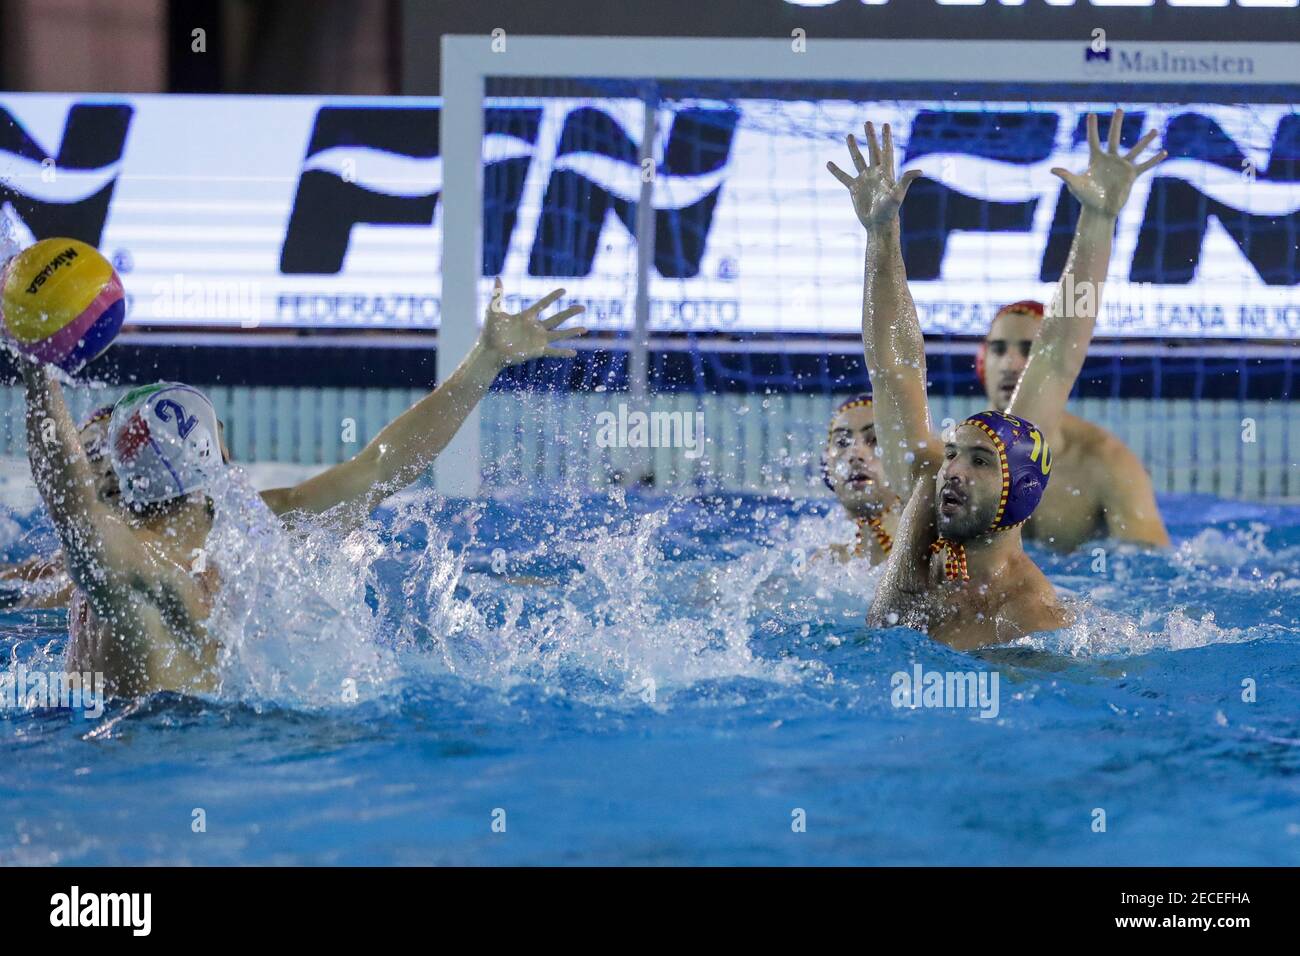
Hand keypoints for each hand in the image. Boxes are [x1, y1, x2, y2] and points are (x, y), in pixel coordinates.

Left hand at [480, 278, 586, 367]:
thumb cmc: (490, 331)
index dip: (553, 297)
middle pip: (557, 318)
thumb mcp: (494, 310)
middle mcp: (535, 328)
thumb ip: (498, 294)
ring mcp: (537, 340)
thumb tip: (497, 276)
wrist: (489, 351)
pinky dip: (563, 353)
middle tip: (583, 307)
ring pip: (559, 334)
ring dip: (572, 332)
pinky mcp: (537, 351)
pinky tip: (574, 353)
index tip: (564, 290)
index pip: (543, 305)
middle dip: (570, 313)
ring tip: (585, 328)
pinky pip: (553, 352)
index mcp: (526, 317)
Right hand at [827, 121, 921, 231]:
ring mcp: (864, 180)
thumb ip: (906, 180)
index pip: (886, 151)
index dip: (886, 138)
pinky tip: (829, 164)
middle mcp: (875, 173)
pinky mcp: (854, 189)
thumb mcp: (898, 194)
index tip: (885, 124)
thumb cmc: (890, 211)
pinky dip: (836, 171)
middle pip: (872, 151)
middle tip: (867, 122)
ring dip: (853, 148)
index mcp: (886, 172)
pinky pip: (844, 177)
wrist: (878, 225)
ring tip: (848, 135)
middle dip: (870, 137)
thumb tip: (920, 171)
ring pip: (858, 160)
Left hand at [1051, 108, 1166, 217]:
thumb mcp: (1076, 185)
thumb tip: (1053, 169)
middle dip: (1116, 124)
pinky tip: (1164, 152)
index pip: (1093, 140)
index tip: (1091, 114)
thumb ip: (1066, 175)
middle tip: (1119, 109)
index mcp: (1096, 159)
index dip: (1092, 128)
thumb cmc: (1086, 198)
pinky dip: (1154, 160)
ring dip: (1145, 141)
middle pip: (1113, 138)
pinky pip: (1145, 166)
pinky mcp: (1131, 175)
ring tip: (1155, 130)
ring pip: (1135, 150)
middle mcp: (1110, 159)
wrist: (1099, 210)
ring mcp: (1122, 166)